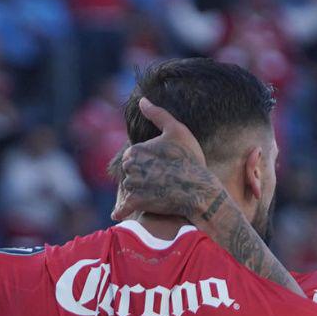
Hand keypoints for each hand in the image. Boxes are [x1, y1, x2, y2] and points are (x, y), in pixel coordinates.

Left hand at [113, 97, 220, 221]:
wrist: (199, 188)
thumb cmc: (190, 158)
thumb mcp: (177, 130)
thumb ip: (158, 114)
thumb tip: (142, 101)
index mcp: (135, 149)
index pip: (132, 156)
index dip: (146, 160)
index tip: (161, 164)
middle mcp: (129, 167)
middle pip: (130, 172)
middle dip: (141, 175)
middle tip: (162, 179)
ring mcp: (132, 185)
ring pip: (130, 188)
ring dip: (138, 191)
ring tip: (159, 191)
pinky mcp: (137, 202)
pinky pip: (124, 207)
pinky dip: (120, 211)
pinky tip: (118, 214)